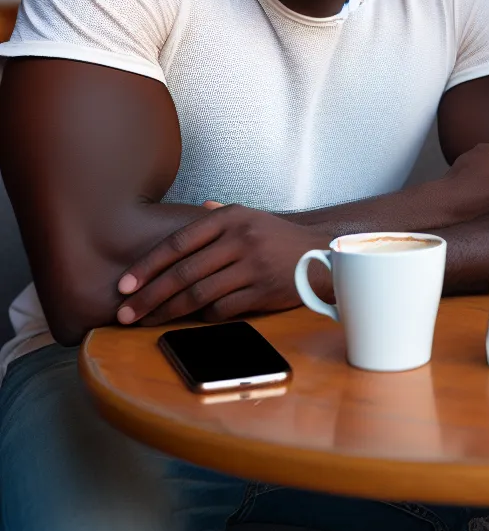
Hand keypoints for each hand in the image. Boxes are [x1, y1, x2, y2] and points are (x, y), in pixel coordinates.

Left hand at [116, 205, 320, 325]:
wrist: (322, 253)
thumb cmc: (280, 238)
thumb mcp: (252, 216)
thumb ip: (221, 215)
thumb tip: (199, 208)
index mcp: (231, 218)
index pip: (178, 242)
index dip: (147, 266)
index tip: (124, 285)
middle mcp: (240, 239)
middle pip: (183, 273)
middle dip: (149, 296)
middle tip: (125, 313)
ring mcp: (252, 266)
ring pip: (198, 294)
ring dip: (167, 311)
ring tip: (146, 322)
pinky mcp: (263, 291)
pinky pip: (222, 309)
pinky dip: (203, 316)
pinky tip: (191, 320)